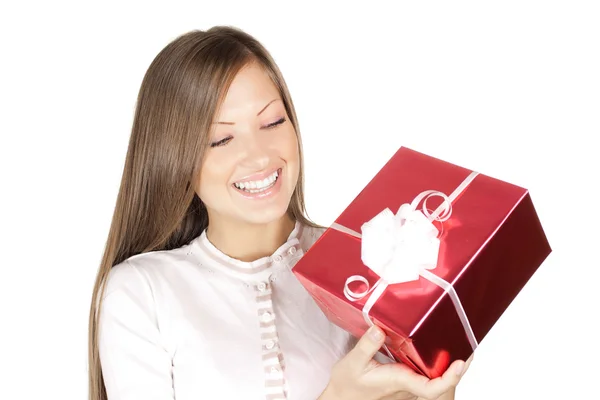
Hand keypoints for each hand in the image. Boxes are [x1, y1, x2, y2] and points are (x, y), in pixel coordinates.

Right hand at [319, 326, 471, 399]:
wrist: (341, 399)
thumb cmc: (346, 385)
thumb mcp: (351, 363)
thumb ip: (366, 346)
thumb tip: (380, 329)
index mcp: (398, 381)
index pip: (430, 388)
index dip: (449, 378)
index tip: (460, 364)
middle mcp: (407, 386)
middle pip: (440, 384)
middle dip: (457, 370)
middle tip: (471, 350)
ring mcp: (407, 386)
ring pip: (435, 381)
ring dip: (449, 368)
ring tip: (462, 347)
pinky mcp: (404, 382)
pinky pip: (427, 377)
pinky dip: (438, 367)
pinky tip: (440, 352)